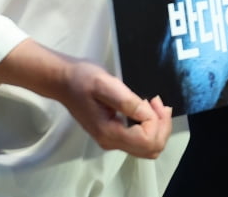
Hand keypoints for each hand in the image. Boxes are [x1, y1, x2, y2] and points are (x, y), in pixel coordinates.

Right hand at [54, 59, 172, 157]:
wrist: (65, 82)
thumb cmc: (83, 79)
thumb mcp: (106, 84)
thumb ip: (127, 101)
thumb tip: (147, 114)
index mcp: (109, 133)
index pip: (147, 140)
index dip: (157, 122)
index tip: (152, 100)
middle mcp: (111, 142)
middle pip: (151, 149)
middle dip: (162, 126)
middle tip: (158, 102)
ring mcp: (112, 140)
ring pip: (148, 147)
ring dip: (158, 126)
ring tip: (155, 104)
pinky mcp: (114, 134)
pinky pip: (141, 140)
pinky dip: (151, 126)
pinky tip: (148, 108)